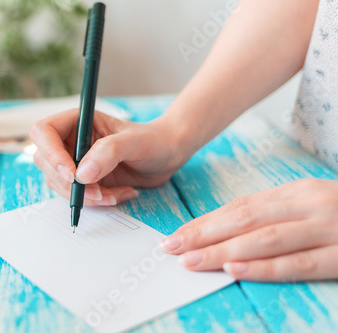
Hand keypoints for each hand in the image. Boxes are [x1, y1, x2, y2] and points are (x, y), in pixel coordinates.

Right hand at [30, 109, 186, 205]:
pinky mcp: (84, 181)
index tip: (72, 174)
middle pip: (46, 162)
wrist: (166, 156)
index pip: (44, 133)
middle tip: (98, 192)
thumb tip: (82, 174)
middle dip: (70, 182)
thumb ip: (109, 152)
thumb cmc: (152, 140)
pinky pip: (77, 196)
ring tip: (113, 194)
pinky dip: (96, 201)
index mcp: (76, 121)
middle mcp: (70, 141)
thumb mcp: (134, 142)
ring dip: (84, 196)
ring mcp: (75, 162)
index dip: (51, 154)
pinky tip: (118, 194)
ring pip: (59, 184)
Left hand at [160, 179, 337, 280]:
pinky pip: (299, 262)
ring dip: (223, 251)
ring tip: (192, 260)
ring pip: (266, 240)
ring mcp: (328, 228)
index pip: (239, 207)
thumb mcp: (308, 203)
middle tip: (171, 247)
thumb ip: (273, 214)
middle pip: (245, 220)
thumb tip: (225, 230)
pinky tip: (236, 270)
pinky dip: (265, 267)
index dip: (205, 221)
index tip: (177, 234)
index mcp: (296, 191)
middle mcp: (308, 205)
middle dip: (204, 235)